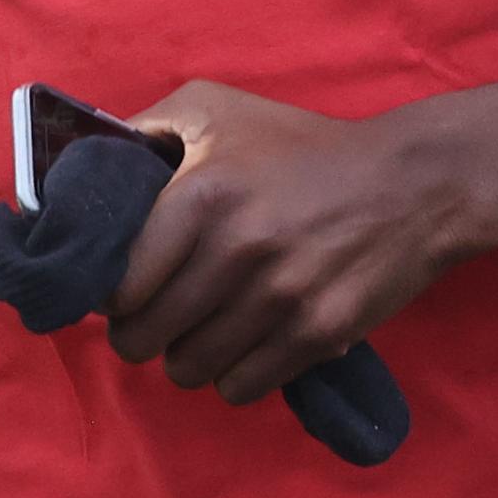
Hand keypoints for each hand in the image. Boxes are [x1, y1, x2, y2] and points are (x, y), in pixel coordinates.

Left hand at [105, 81, 466, 405]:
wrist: (414, 183)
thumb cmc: (305, 145)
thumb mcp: (218, 108)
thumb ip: (144, 130)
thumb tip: (84, 167)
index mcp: (201, 195)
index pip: (116, 286)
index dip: (110, 294)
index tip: (125, 287)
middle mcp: (236, 251)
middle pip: (141, 338)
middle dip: (141, 332)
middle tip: (159, 313)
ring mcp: (279, 299)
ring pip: (186, 371)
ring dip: (187, 355)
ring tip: (205, 326)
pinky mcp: (316, 336)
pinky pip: (239, 388)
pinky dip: (233, 373)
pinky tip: (245, 341)